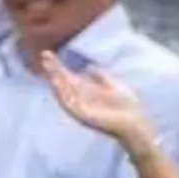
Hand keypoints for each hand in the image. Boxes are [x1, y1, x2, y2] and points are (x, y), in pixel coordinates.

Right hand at [40, 52, 156, 153]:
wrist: (134, 122)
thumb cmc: (126, 107)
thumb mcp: (112, 85)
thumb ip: (100, 77)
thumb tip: (88, 67)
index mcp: (85, 91)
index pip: (67, 77)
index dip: (57, 66)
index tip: (47, 54)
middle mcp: (79, 99)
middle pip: (62, 83)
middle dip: (53, 70)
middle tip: (44, 56)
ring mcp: (79, 108)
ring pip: (63, 93)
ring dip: (55, 80)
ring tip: (48, 67)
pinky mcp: (83, 116)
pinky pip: (69, 104)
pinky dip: (62, 95)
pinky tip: (57, 84)